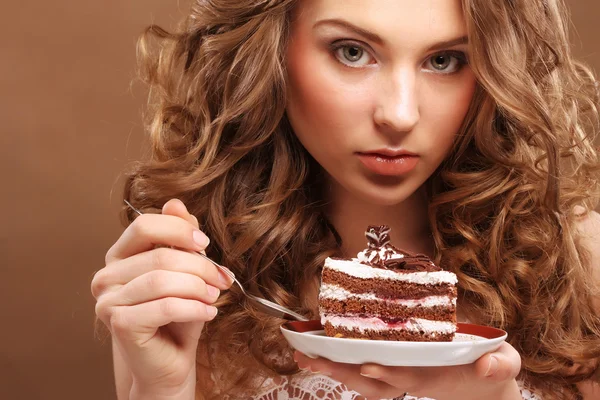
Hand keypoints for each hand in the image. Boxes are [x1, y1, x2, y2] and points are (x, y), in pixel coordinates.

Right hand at [91, 199, 232, 396]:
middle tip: (222, 278)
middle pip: (159, 255)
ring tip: (215, 295)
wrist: (169, 361)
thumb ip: (179, 239)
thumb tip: (176, 203)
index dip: (178, 230)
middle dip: (199, 266)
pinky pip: (163, 307)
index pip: (144, 225)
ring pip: (161, 281)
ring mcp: (108, 301)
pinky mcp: (119, 324)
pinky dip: (193, 307)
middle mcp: (106, 276)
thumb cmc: (177, 315)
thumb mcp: (184, 271)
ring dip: (198, 287)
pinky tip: (209, 312)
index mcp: (120, 256)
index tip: (205, 244)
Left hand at [294, 341, 521, 399]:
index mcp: (435, 375)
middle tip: (311, 360)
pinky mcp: (396, 364)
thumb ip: (500, 364)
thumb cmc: (491, 366)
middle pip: (374, 381)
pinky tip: (321, 352)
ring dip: (335, 368)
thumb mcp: (504, 363)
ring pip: (364, 378)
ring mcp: (401, 372)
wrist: (482, 379)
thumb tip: (489, 366)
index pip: (408, 376)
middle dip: (343, 372)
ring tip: (305, 357)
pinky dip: (344, 361)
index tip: (369, 366)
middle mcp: (412, 376)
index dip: (390, 373)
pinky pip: (366, 366)